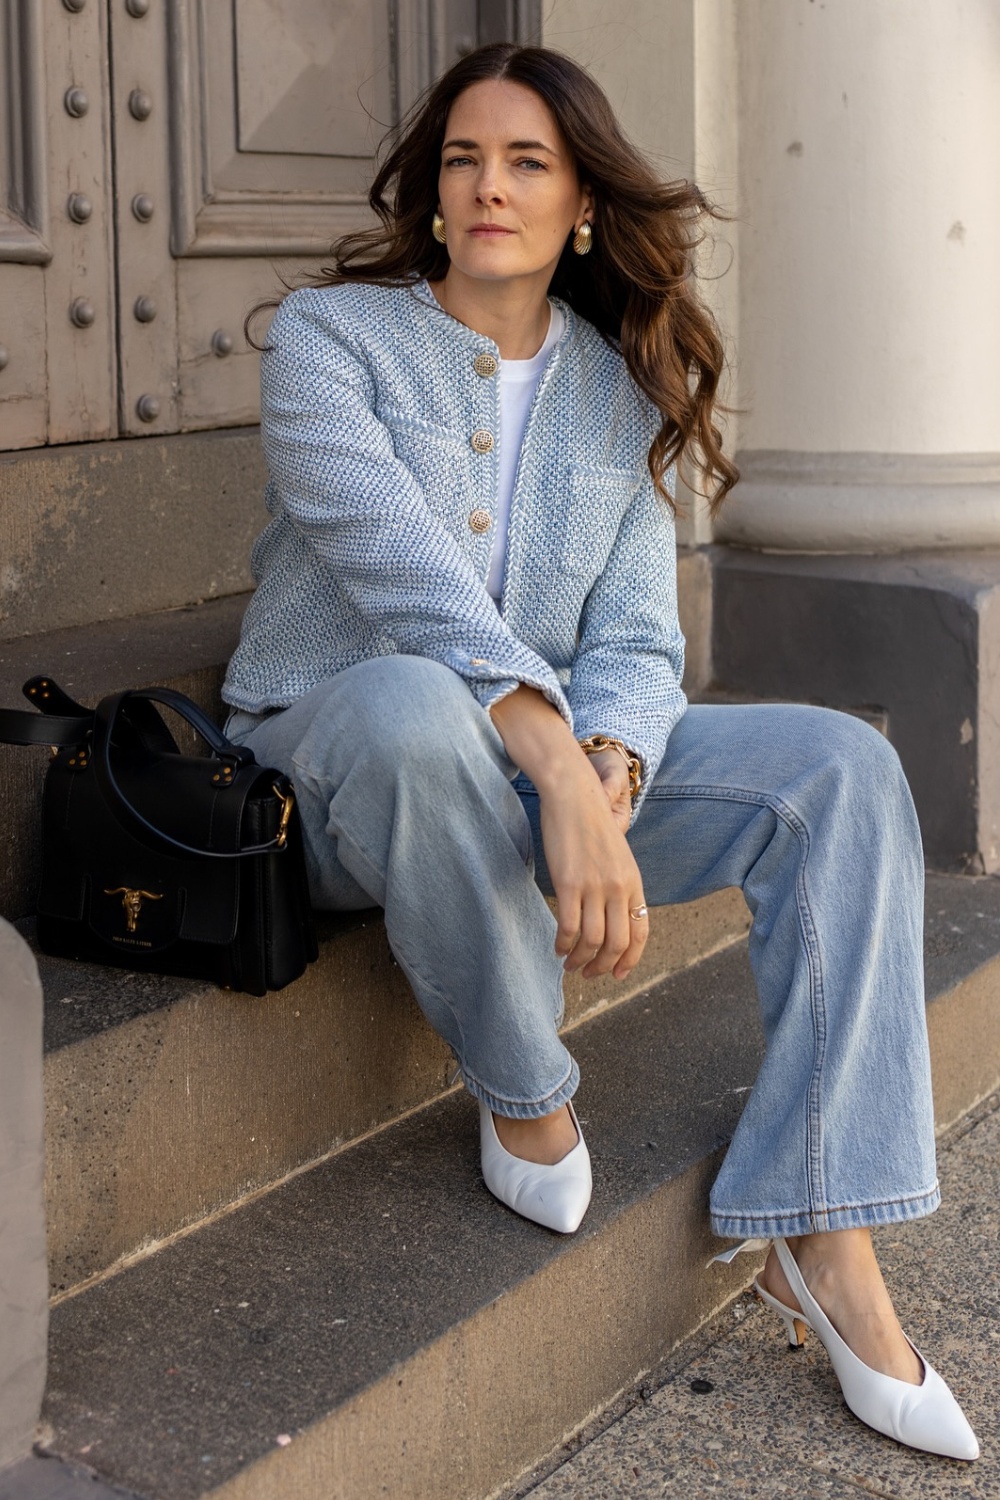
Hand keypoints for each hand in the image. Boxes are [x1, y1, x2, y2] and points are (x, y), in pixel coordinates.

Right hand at [489, 688, 648, 980]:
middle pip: (617, 943)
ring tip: (570, 964)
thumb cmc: (591, 824)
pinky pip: (569, 928)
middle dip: (603, 967)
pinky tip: (558, 948)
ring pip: (593, 941)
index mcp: (634, 882)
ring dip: (581, 961)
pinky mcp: (569, 883)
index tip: (617, 974)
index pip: (640, 933)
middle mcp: (619, 887)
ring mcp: (595, 886)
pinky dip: (563, 945)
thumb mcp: (617, 855)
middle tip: (588, 974)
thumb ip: (620, 885)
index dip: (630, 960)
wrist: (574, 795)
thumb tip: (614, 916)